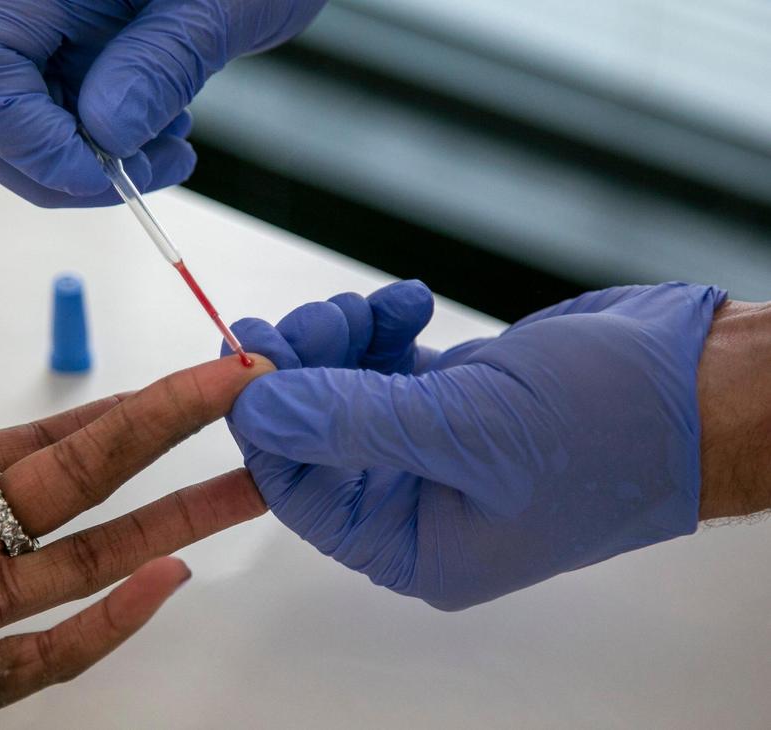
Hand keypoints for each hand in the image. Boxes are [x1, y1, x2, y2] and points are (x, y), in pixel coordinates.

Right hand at [0, 0, 325, 206]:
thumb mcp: (220, 4)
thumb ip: (161, 63)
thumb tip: (106, 134)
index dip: (27, 135)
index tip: (97, 173)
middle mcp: (32, 4)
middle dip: (48, 165)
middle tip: (127, 179)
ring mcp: (50, 34)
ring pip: (17, 128)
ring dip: (85, 167)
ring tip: (166, 153)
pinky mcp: (75, 60)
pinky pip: (61, 123)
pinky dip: (105, 153)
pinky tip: (164, 137)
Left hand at [224, 281, 728, 610]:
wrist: (704, 385)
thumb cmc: (613, 428)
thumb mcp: (470, 427)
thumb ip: (352, 421)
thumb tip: (256, 409)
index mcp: (414, 544)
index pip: (298, 491)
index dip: (265, 423)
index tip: (249, 354)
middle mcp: (414, 503)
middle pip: (311, 434)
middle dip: (305, 367)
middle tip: (316, 318)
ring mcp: (430, 448)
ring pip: (340, 389)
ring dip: (341, 338)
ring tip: (374, 307)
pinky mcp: (450, 400)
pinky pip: (382, 363)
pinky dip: (382, 326)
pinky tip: (409, 301)